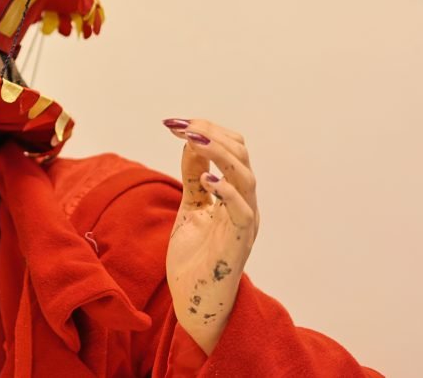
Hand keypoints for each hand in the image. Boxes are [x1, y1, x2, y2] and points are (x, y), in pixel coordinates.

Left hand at [161, 118, 259, 355]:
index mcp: (236, 194)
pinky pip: (241, 211)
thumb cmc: (194, 256)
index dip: (208, 131)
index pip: (233, 150)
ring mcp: (245, 222)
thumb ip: (194, 178)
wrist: (192, 298)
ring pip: (245, 176)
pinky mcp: (238, 242)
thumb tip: (190, 141)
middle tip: (182, 126)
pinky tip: (205, 178)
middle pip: (242, 155)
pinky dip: (226, 191)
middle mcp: (246, 204)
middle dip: (211, 134)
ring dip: (218, 153)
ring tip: (193, 138)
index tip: (177, 123)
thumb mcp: (191, 207)